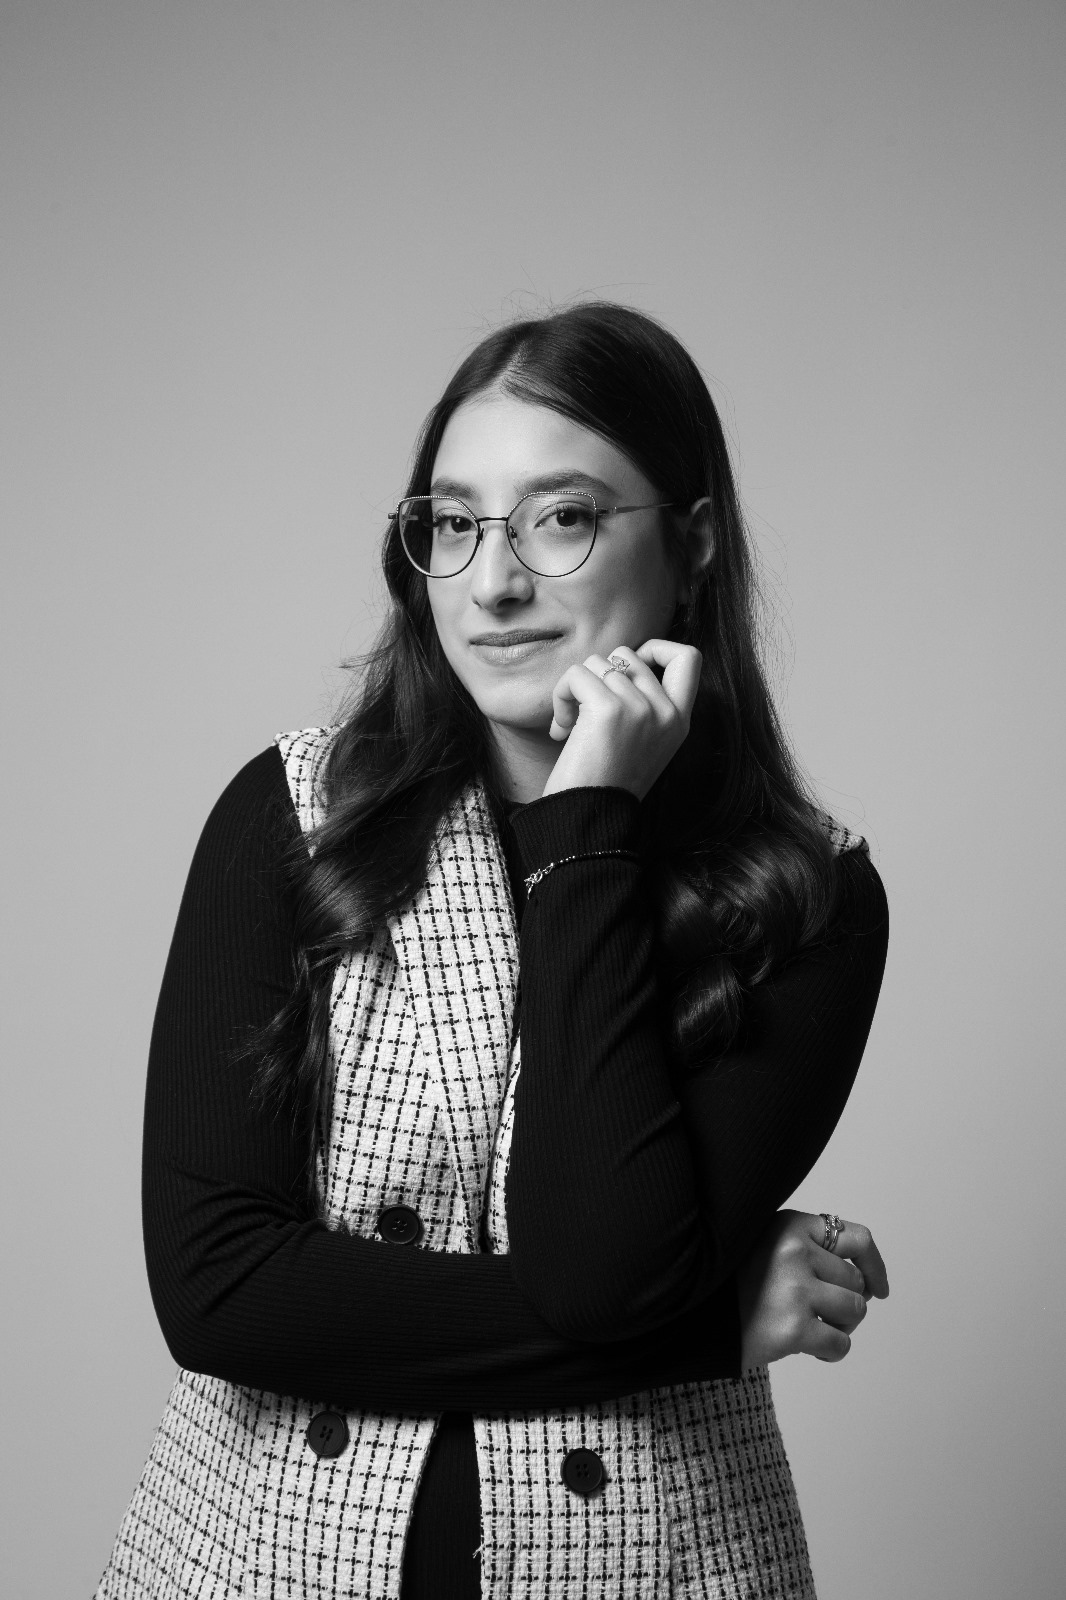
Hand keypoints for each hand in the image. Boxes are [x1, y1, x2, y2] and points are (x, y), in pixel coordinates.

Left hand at [541, 639, 701, 799]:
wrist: (588, 819)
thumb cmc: (604, 784)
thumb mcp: (643, 743)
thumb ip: (644, 704)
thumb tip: (619, 662)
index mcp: (680, 720)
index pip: (689, 657)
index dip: (657, 648)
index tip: (629, 668)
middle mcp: (666, 712)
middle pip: (627, 655)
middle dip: (598, 676)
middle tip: (585, 712)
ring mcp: (641, 709)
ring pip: (597, 663)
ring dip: (574, 690)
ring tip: (570, 726)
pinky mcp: (610, 710)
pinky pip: (576, 674)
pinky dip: (560, 695)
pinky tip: (560, 729)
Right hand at [736, 1210, 889, 1369]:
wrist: (692, 1318)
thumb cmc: (735, 1285)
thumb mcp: (766, 1243)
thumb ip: (808, 1246)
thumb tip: (866, 1277)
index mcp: (790, 1226)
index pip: (857, 1238)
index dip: (875, 1266)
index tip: (879, 1288)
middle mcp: (795, 1251)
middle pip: (856, 1282)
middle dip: (847, 1303)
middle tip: (820, 1315)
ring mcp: (795, 1289)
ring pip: (855, 1311)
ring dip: (841, 1327)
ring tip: (812, 1329)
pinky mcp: (793, 1328)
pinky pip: (841, 1344)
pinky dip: (831, 1352)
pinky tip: (808, 1348)